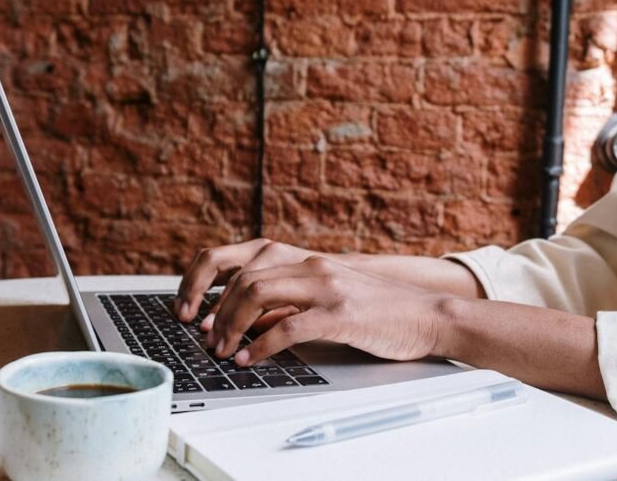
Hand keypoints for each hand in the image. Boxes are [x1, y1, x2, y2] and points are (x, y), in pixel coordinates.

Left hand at [206, 255, 447, 365]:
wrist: (427, 315)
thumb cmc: (377, 311)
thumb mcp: (325, 298)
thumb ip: (287, 304)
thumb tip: (238, 321)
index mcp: (305, 259)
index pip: (240, 257)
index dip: (205, 280)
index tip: (189, 308)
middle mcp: (312, 265)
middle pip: (243, 277)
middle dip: (214, 309)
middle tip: (205, 337)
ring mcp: (327, 286)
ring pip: (258, 294)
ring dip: (232, 325)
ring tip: (223, 349)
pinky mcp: (341, 313)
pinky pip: (289, 327)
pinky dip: (261, 345)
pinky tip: (250, 359)